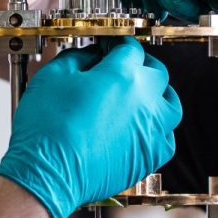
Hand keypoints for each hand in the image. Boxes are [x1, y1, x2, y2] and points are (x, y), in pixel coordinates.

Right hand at [0, 39, 181, 217]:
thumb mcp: (53, 76)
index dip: (117, 44)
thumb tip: (90, 55)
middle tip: (123, 67)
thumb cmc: (47, 130)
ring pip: (170, 105)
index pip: (129, 48)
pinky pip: (167, 139)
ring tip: (143, 95)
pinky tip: (144, 128)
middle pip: (156, 72)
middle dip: (140, 65)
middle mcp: (144, 100)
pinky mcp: (149, 157)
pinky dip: (159, 129)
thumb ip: (78, 58)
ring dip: (158, 95)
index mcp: (122, 75)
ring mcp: (151, 130)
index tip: (108, 47)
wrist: (48, 173)